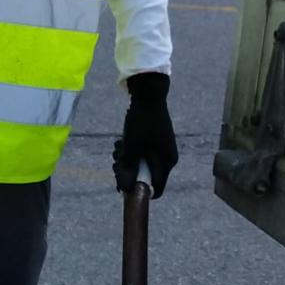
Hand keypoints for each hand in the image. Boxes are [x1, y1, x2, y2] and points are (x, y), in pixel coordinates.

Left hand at [113, 72, 177, 197]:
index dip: (138, 189)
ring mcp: (162, 150)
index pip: (156, 189)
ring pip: (141, 164)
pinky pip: (142, 154)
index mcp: (166, 163)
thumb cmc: (141, 121)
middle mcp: (167, 159)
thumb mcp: (131, 146)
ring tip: (118, 147)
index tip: (122, 182)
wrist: (148, 95)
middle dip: (128, 171)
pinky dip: (131, 151)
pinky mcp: (156, 143)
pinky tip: (122, 141)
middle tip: (116, 160)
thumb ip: (129, 168)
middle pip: (146, 176)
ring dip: (127, 159)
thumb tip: (124, 190)